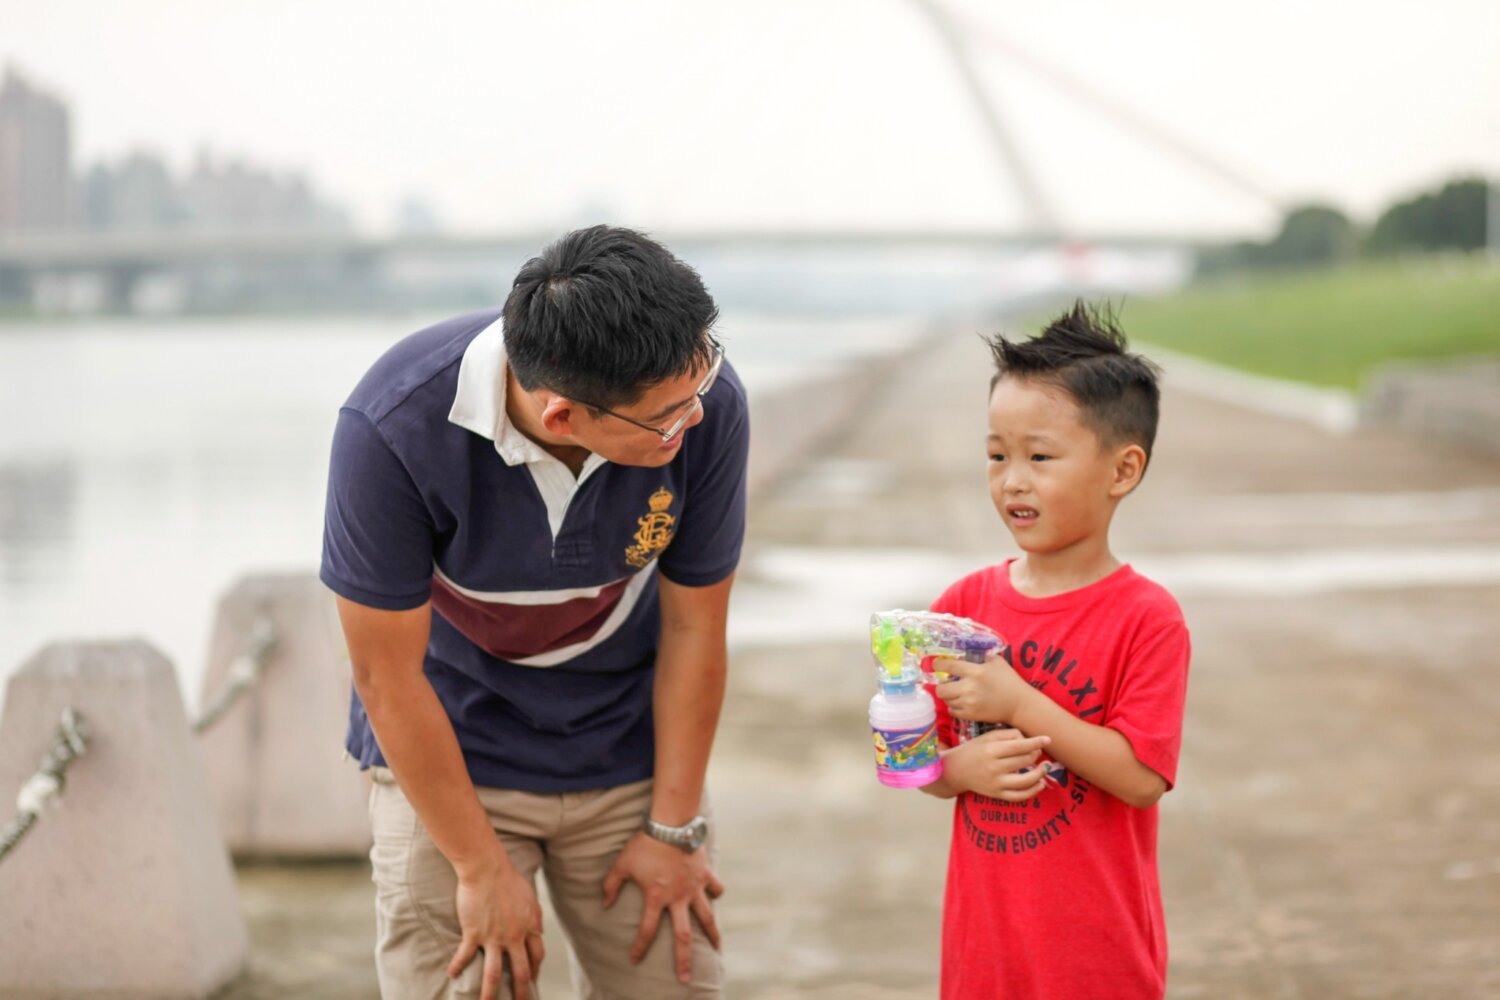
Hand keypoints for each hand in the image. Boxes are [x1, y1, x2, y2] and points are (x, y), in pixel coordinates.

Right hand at [447, 855, 545, 999]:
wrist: (487, 869)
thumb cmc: (509, 879)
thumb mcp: (530, 898)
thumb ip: (535, 916)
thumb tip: (540, 931)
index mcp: (528, 927)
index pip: (537, 956)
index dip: (535, 971)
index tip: (532, 981)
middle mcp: (513, 936)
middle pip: (520, 972)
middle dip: (520, 992)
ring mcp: (493, 937)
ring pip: (493, 974)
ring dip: (489, 994)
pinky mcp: (474, 933)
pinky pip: (465, 956)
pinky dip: (457, 967)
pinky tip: (452, 976)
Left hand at [602, 830, 724, 983]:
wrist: (671, 824)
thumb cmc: (644, 843)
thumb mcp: (622, 864)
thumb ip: (611, 885)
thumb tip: (605, 903)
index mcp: (656, 897)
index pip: (646, 930)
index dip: (639, 947)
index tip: (634, 960)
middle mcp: (677, 898)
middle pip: (683, 936)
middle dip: (684, 960)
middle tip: (685, 978)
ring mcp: (694, 887)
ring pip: (706, 917)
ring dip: (712, 934)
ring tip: (716, 949)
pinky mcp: (705, 874)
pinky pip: (715, 887)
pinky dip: (717, 893)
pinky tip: (717, 897)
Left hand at [934, 650, 1027, 722]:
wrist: (1019, 704)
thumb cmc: (1009, 681)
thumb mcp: (997, 662)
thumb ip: (981, 657)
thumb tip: (966, 655)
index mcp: (975, 672)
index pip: (948, 666)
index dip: (938, 664)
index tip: (936, 664)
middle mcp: (969, 688)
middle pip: (941, 689)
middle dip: (941, 686)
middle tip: (947, 684)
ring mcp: (969, 703)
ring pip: (946, 701)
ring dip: (948, 696)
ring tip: (956, 693)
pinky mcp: (971, 715)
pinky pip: (952, 711)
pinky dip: (953, 707)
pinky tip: (960, 703)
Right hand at [941, 728, 1052, 800]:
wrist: (954, 771)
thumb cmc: (973, 750)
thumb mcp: (987, 737)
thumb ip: (1008, 735)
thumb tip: (1028, 741)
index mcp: (991, 750)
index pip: (1019, 746)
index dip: (1036, 742)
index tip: (1048, 739)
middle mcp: (994, 768)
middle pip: (1024, 761)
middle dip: (1036, 754)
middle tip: (1038, 750)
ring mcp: (996, 784)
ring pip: (1025, 781)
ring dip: (1040, 773)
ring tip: (1046, 767)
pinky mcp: (997, 795)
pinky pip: (1018, 796)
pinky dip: (1032, 791)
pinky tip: (1040, 784)